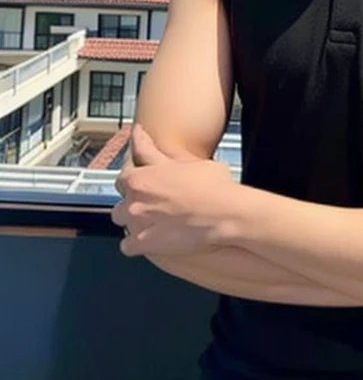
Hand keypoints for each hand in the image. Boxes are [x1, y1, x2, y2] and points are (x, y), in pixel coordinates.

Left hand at [111, 125, 237, 257]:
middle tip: (155, 201)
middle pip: (121, 201)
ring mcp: (137, 224)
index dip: (137, 179)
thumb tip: (137, 133)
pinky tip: (151, 239)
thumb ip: (154, 151)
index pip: (123, 177)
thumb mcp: (184, 160)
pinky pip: (127, 247)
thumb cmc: (211, 185)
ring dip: (133, 220)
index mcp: (141, 178)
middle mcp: (134, 201)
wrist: (225, 213)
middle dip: (134, 200)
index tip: (146, 181)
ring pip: (122, 222)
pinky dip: (136, 244)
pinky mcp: (145, 245)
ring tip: (153, 220)